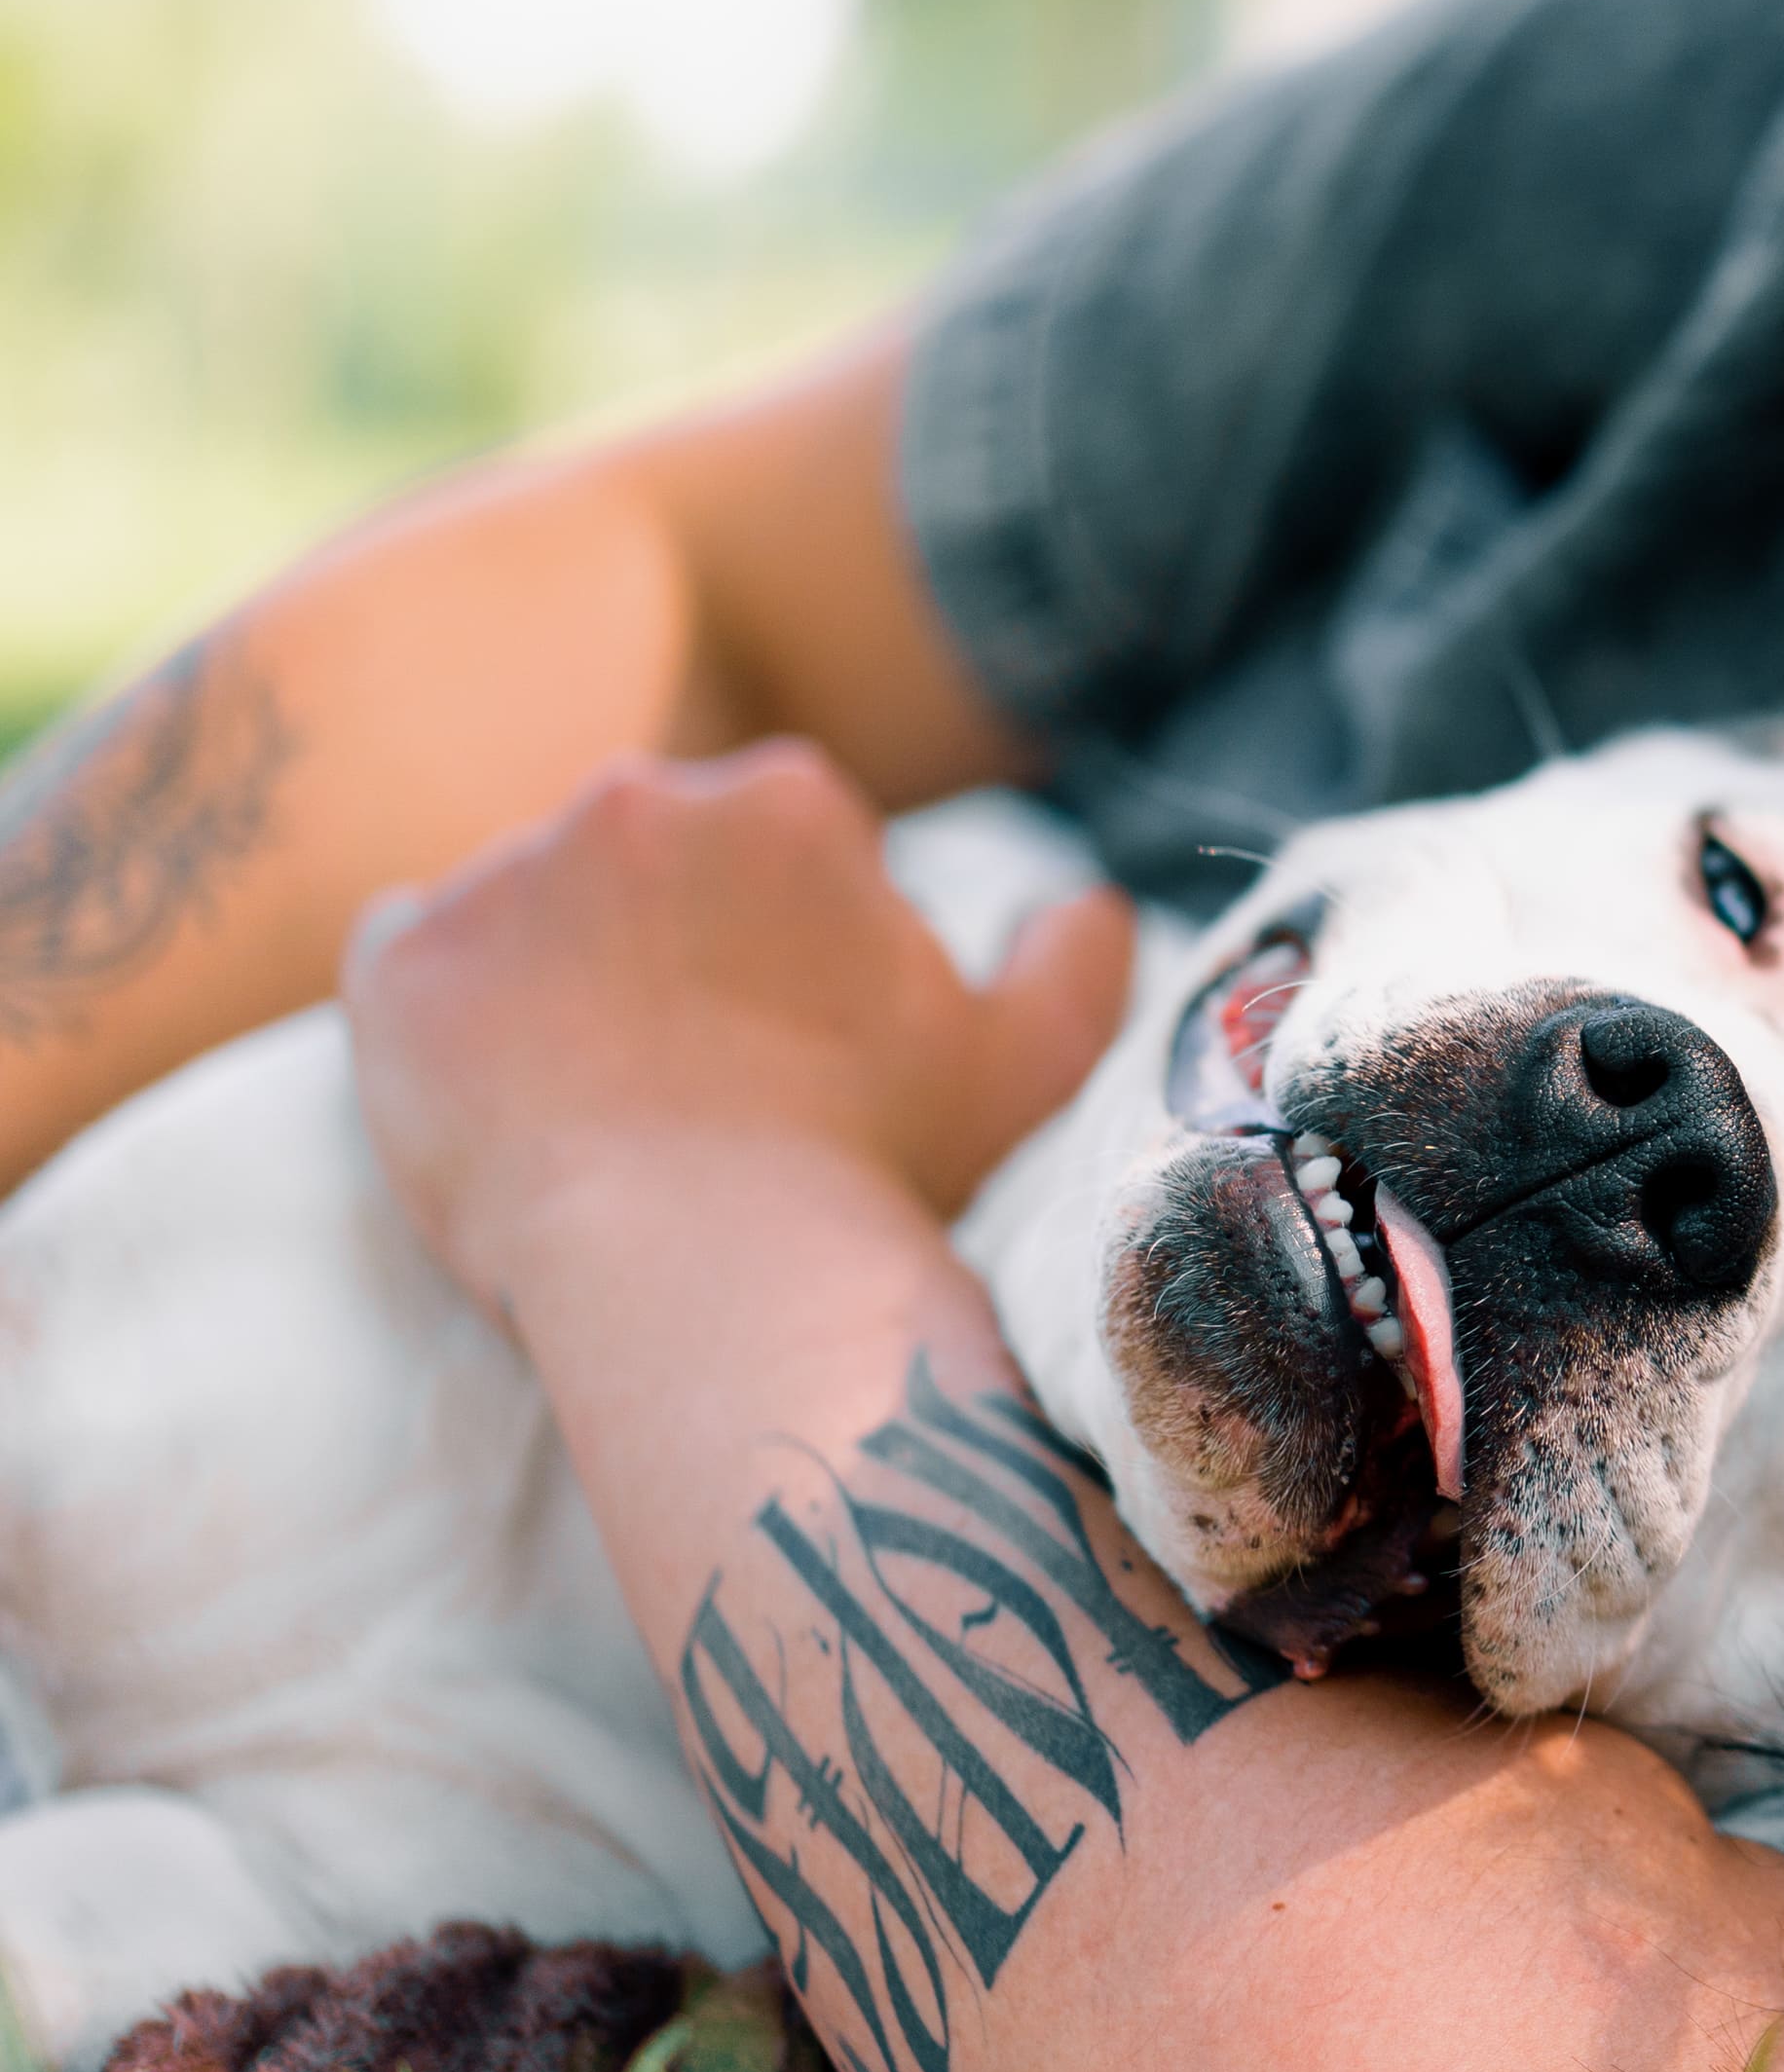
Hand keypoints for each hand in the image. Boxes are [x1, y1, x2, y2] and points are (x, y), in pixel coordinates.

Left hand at [344, 744, 1130, 1319]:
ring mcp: (505, 872)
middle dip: (670, 939)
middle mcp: (639, 798)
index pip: (779, 847)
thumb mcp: (1027, 1060)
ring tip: (601, 1099)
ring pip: (534, 902)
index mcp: (787, 802)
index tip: (793, 1038)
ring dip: (561, 974)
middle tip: (697, 1074)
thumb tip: (1091, 901)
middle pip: (650, 856)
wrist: (705, 1273)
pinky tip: (504, 1096)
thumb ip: (1080, 957)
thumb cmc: (874, 1167)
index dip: (793, 944)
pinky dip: (447, 1013)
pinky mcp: (403, 959)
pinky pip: (412, 955)